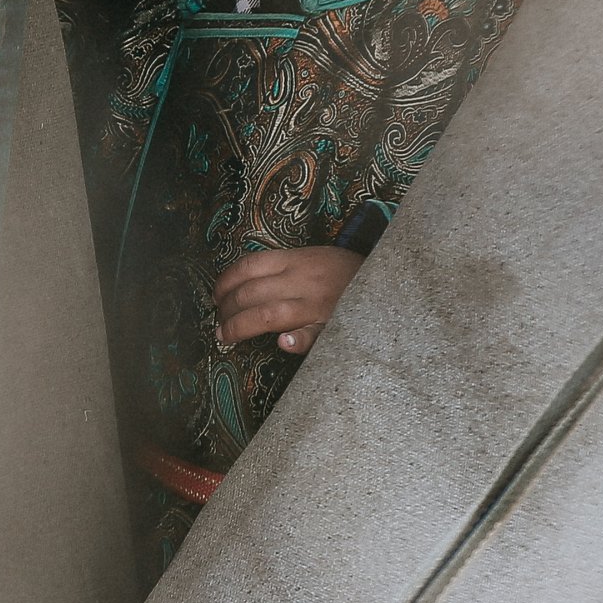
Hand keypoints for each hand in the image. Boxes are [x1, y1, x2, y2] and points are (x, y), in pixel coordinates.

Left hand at [214, 246, 364, 354]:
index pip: (250, 266)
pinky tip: (283, 344)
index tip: (215, 295)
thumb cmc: (345, 272)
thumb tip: (244, 283)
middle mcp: (303, 280)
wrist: (387, 278)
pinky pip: (314, 335)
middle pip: (252, 293)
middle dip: (227, 310)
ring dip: (241, 327)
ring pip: (270, 314)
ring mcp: (317, 304)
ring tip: (226, 336)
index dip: (226, 281)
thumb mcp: (314, 258)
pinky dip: (297, 340)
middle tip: (218, 323)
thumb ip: (283, 268)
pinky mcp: (334, 326)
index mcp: (297, 260)